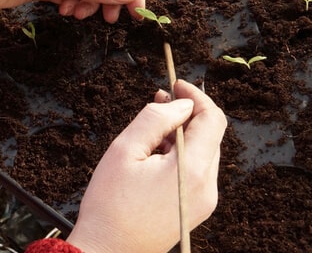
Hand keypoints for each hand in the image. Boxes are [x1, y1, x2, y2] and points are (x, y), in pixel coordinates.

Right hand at [66, 80, 226, 252]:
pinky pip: (195, 171)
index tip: (175, 84)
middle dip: (187, 113)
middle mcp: (206, 187)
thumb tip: (179, 103)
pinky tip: (155, 151)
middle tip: (160, 98)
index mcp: (193, 170)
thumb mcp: (125, 150)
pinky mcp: (193, 209)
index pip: (212, 120)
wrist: (107, 252)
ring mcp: (202, 201)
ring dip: (182, 133)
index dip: (195, 96)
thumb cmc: (110, 204)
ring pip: (202, 153)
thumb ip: (155, 119)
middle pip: (210, 136)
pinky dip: (180, 154)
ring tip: (151, 127)